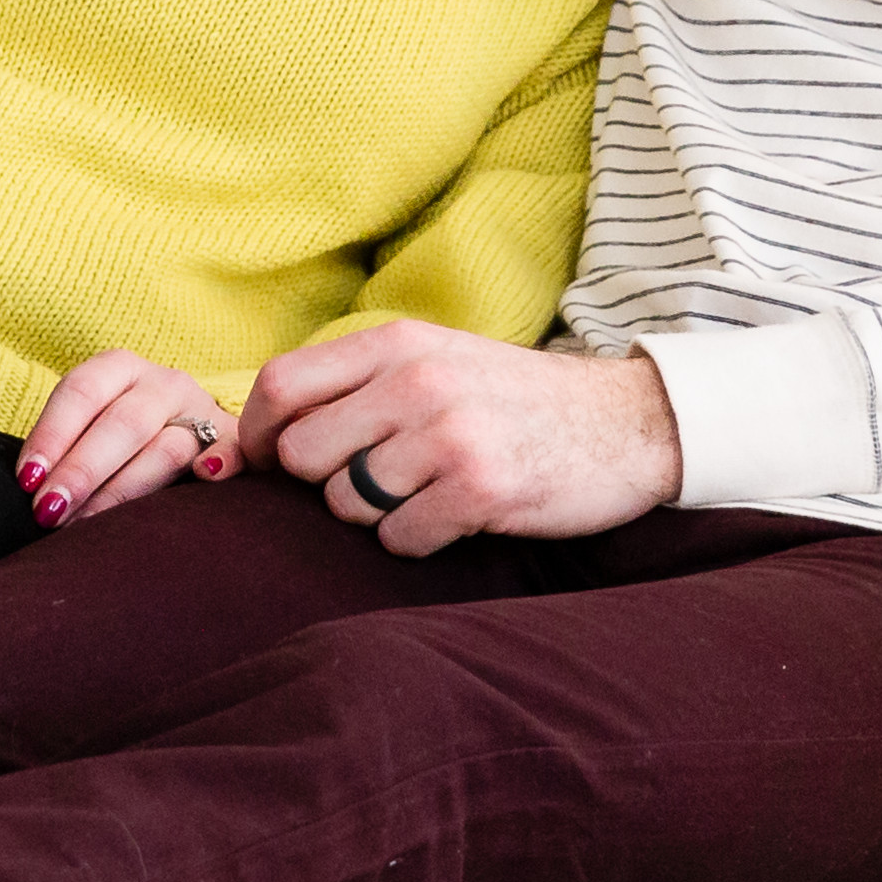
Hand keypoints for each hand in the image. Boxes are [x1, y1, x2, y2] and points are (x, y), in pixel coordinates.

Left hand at [18, 351, 236, 525]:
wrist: (192, 435)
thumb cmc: (122, 442)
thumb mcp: (93, 428)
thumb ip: (65, 450)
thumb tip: (28, 491)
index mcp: (119, 368)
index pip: (80, 391)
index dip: (51, 435)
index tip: (27, 481)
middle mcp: (163, 383)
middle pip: (123, 422)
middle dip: (81, 470)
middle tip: (49, 512)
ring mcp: (203, 411)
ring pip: (168, 447)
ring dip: (125, 490)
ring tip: (89, 526)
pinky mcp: (237, 442)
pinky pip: (234, 451)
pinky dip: (222, 462)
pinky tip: (204, 477)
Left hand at [239, 324, 676, 555]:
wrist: (627, 423)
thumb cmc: (513, 398)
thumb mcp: (435, 359)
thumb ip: (357, 382)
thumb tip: (260, 432)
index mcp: (396, 342)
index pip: (280, 384)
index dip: (254, 432)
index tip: (257, 463)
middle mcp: (416, 381)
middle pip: (301, 453)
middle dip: (323, 481)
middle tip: (371, 481)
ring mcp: (449, 435)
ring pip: (347, 502)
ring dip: (376, 514)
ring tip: (426, 493)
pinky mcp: (481, 489)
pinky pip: (400, 538)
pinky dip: (417, 540)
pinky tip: (454, 517)